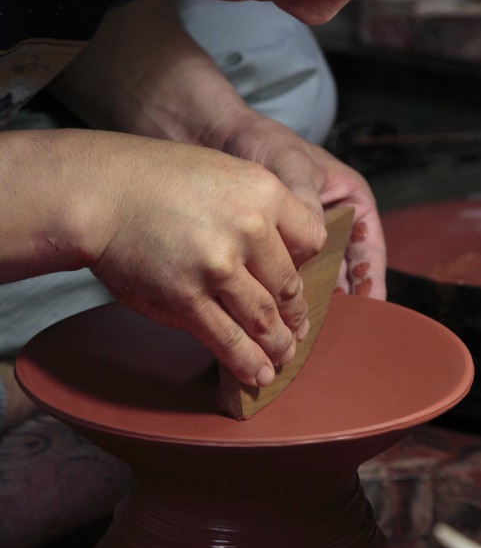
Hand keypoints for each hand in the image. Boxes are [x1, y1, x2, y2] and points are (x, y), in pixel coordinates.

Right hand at [0, 129, 324, 386]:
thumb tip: (275, 255)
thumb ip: (255, 208)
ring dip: (278, 344)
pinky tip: (259, 374)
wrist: (101, 192)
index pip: (312, 239)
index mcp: (263, 191)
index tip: (296, 277)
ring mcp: (219, 267)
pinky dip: (247, 361)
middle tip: (296, 329)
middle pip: (289, 286)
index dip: (306, 262)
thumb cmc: (157, 179)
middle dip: (295, 314)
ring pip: (264, 319)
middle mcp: (249, 229)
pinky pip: (227, 339)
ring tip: (283, 356)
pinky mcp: (188, 299)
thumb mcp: (222, 173)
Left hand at [50, 0, 385, 297]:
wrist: (211, 136)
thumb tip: (316, 239)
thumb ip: (304, 197)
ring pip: (313, 279)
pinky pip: (281, 279)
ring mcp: (297, 239)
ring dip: (307, 303)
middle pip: (343, 270)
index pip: (368, 244)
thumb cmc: (256, 137)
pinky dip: (278, 296)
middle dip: (337, 300)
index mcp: (348, 199)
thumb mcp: (288, 161)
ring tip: (300, 328)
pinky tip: (272, 316)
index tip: (368, 305)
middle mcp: (327, 223)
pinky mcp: (269, 251)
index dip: (371, 277)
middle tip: (327, 325)